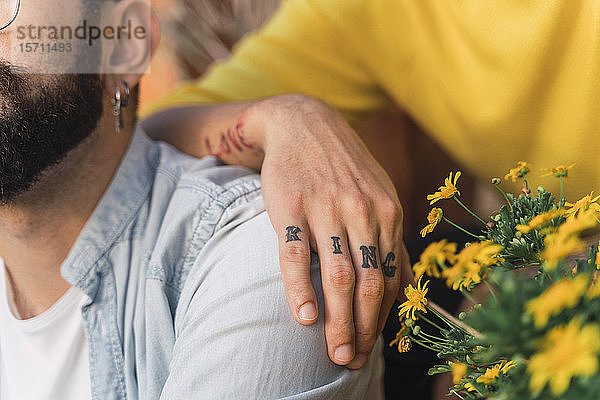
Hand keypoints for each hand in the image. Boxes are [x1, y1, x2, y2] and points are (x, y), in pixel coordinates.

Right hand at [251, 95, 412, 367]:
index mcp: (388, 212)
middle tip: (351, 360)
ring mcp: (327, 207)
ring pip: (338, 274)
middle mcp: (363, 211)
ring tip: (334, 352)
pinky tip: (304, 317)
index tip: (370, 347)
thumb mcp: (379, 194)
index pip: (390, 278)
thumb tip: (402, 286)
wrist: (304, 123)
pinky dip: (301, 289)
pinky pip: (297, 254)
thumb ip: (389, 238)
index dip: (382, 319)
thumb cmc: (342, 167)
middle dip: (363, 329)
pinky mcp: (292, 204)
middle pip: (368, 283)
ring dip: (338, 320)